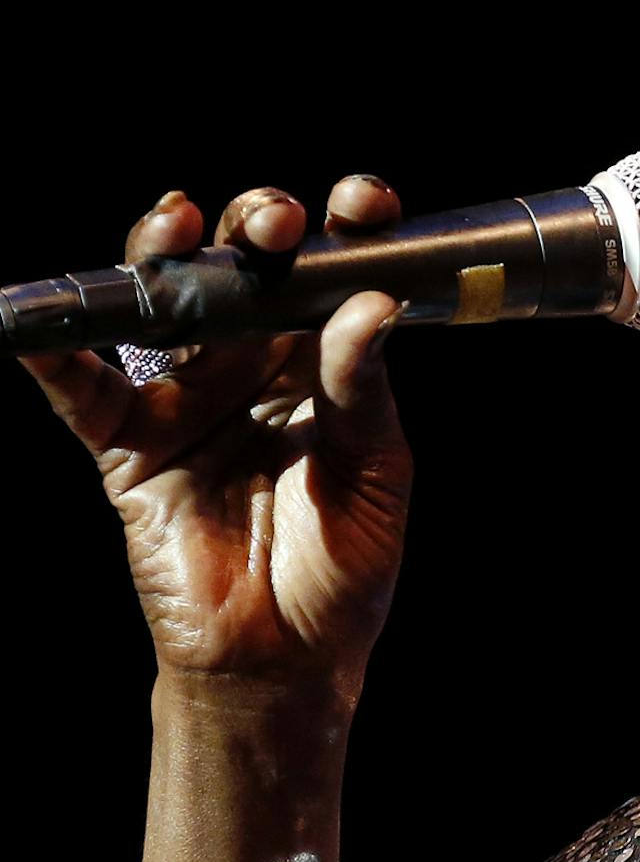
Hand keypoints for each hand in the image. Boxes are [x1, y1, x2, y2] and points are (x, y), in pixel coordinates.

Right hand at [17, 179, 414, 687]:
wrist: (287, 658)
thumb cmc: (344, 567)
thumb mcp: (375, 474)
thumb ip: (361, 392)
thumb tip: (369, 306)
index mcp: (324, 365)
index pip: (331, 277)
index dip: (343, 229)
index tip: (363, 203)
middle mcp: (252, 366)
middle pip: (242, 273)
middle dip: (255, 230)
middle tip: (274, 222)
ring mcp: (186, 399)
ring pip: (163, 308)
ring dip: (164, 258)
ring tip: (180, 225)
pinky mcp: (127, 447)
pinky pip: (82, 391)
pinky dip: (55, 353)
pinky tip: (43, 318)